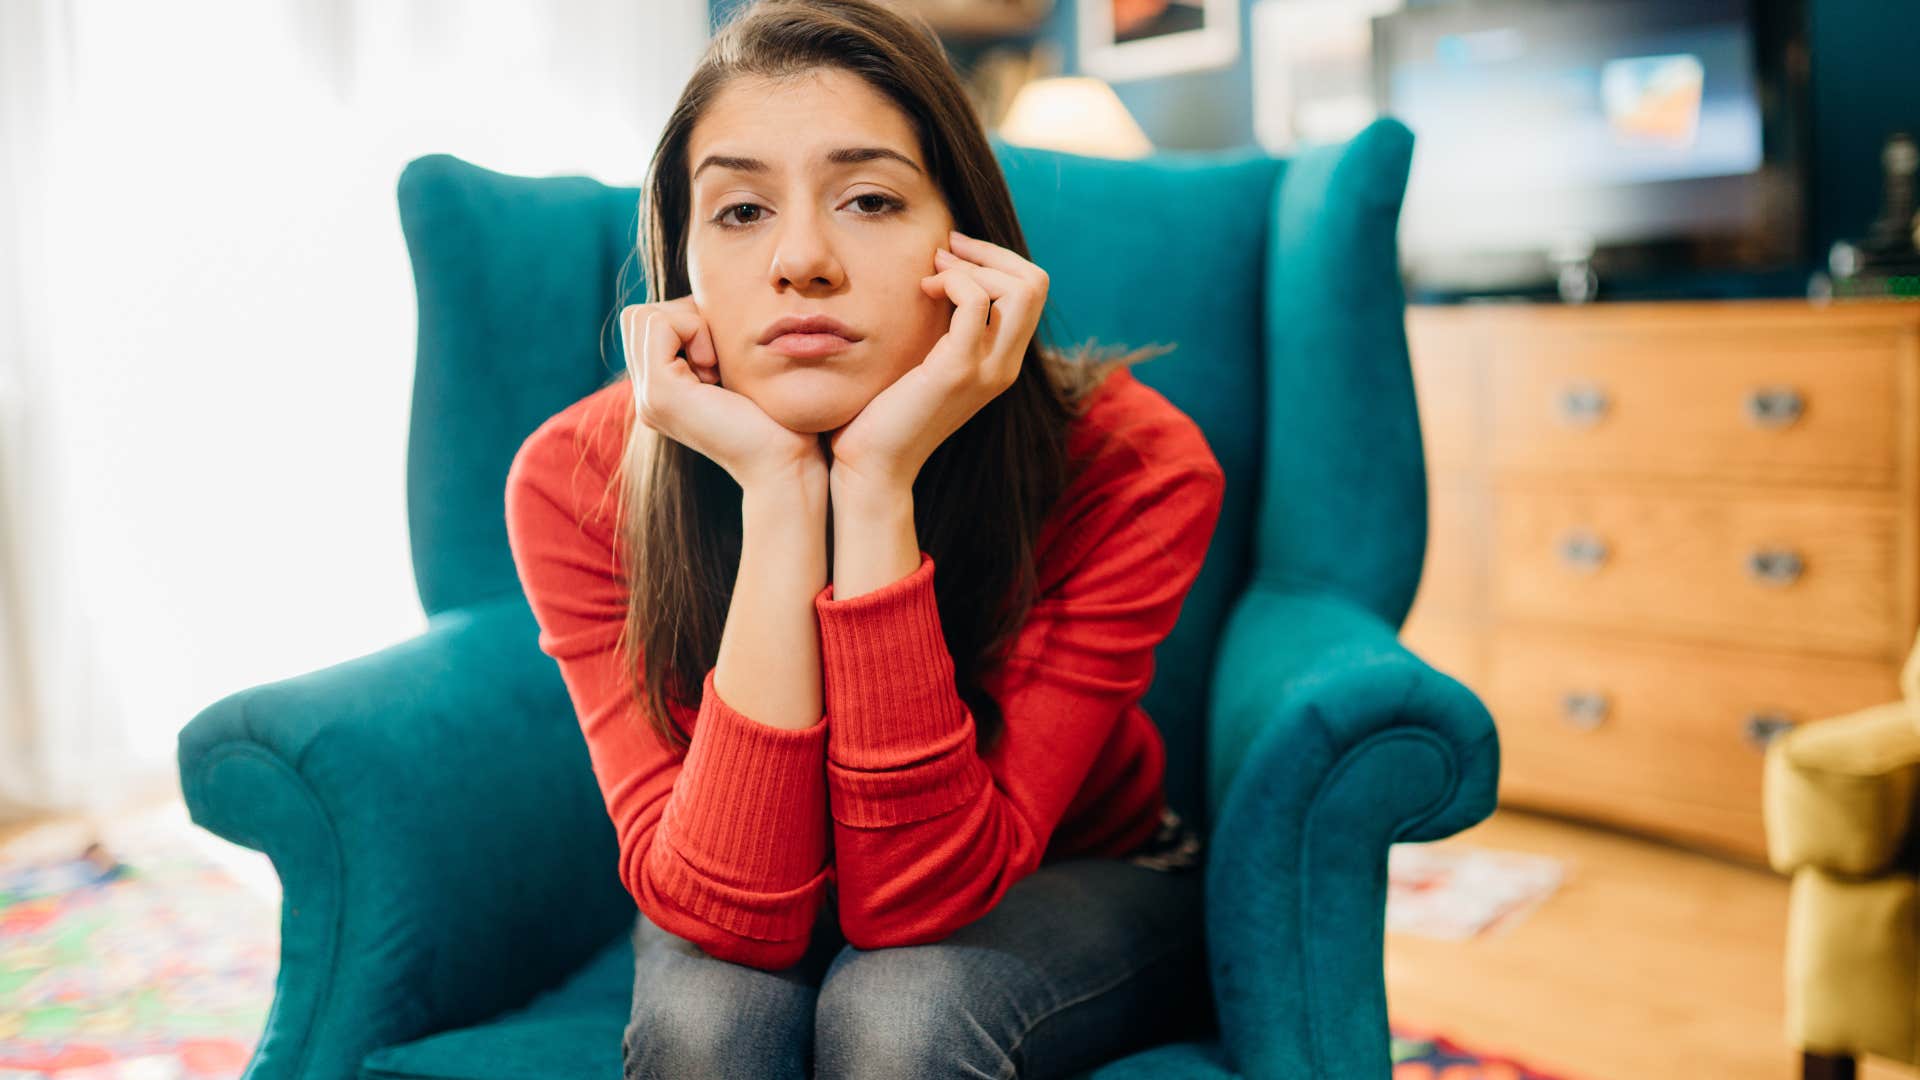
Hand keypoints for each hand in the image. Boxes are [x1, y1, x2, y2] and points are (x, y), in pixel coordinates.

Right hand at [620, 297, 825, 490]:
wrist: (785, 464)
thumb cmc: (779, 419)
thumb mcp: (737, 370)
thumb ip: (712, 343)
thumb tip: (707, 302)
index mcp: (662, 392)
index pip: (647, 324)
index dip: (687, 321)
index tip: (722, 358)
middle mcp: (646, 396)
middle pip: (638, 317)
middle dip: (682, 319)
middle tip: (717, 357)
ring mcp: (647, 397)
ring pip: (642, 317)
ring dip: (688, 325)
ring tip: (717, 366)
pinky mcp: (660, 393)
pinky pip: (658, 325)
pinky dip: (692, 330)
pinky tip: (716, 367)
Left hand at [826, 229, 1048, 495]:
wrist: (874, 465)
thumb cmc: (886, 411)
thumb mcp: (925, 359)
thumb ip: (943, 326)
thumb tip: (939, 272)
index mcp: (1002, 361)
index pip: (1032, 291)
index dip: (996, 259)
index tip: (952, 255)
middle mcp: (1005, 366)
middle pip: (1036, 283)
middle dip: (990, 253)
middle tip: (945, 252)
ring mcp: (988, 370)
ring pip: (1020, 289)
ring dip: (973, 265)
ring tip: (932, 273)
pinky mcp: (958, 371)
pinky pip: (976, 303)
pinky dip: (953, 282)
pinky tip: (924, 290)